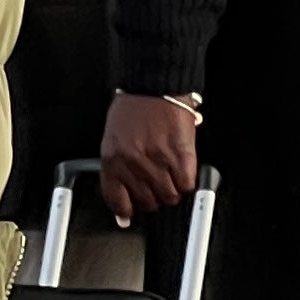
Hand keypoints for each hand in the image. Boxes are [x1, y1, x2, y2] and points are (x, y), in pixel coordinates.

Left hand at [97, 95, 201, 225]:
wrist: (153, 86)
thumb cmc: (133, 109)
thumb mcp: (113, 139)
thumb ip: (117, 169)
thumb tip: (123, 204)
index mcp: (112, 159)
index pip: (117, 200)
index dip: (126, 210)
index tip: (130, 213)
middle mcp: (133, 163)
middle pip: (147, 202)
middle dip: (153, 197)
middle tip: (156, 184)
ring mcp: (157, 161)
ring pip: (169, 197)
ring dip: (172, 190)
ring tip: (170, 175)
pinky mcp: (180, 156)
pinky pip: (187, 185)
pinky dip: (187, 181)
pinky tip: (182, 170)